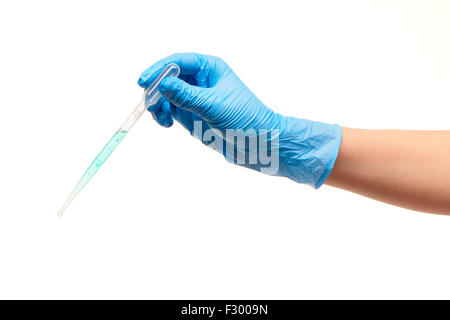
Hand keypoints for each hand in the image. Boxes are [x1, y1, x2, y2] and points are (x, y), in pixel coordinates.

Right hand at [138, 53, 341, 187]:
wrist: (259, 144)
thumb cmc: (245, 119)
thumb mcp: (214, 105)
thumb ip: (187, 95)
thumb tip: (163, 84)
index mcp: (209, 68)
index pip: (178, 62)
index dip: (158, 69)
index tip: (144, 82)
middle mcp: (200, 80)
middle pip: (167, 77)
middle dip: (156, 90)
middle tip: (152, 106)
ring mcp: (194, 97)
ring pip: (165, 94)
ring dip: (158, 104)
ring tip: (162, 119)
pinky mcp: (191, 114)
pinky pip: (169, 109)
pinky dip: (162, 115)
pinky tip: (165, 123)